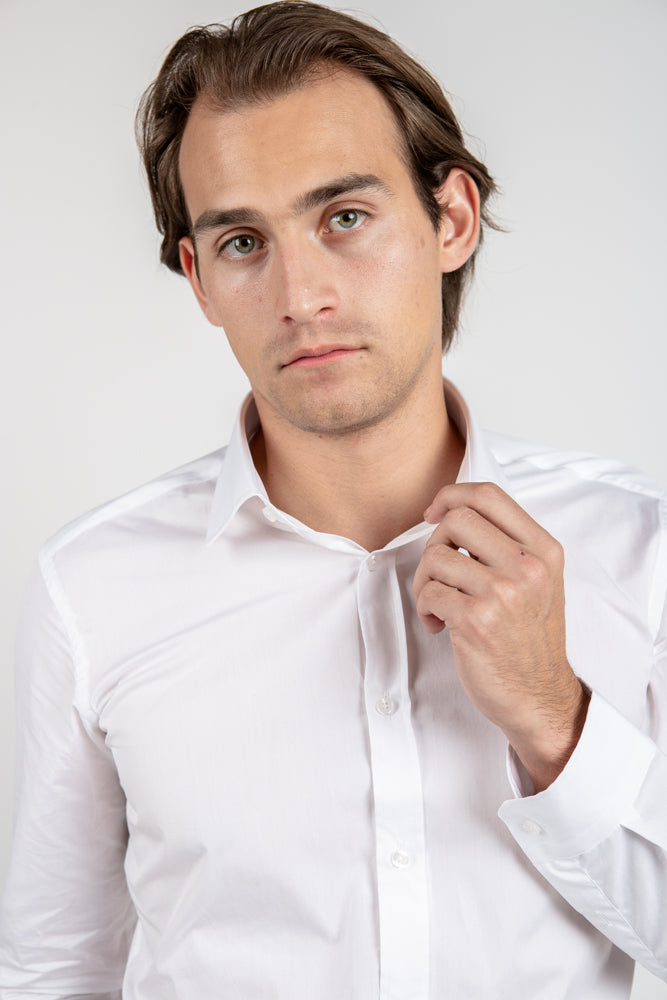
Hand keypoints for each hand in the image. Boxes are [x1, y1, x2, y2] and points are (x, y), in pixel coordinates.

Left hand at [413, 482, 588, 790]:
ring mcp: (504, 594)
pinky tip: (440, 625)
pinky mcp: (478, 621)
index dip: (450, 496)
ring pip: (436, 556)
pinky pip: (429, 593)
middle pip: (456, 519)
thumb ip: (507, 545)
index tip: (434, 515)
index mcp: (543, 550)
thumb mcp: (538, 582)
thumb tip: (452, 510)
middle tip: (439, 573)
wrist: (540, 697)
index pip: (488, 495)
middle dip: (435, 543)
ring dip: (425, 582)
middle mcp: (528, 567)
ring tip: (438, 605)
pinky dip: (424, 608)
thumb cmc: (529, 639)